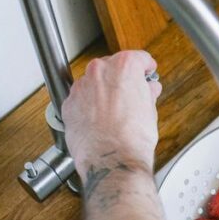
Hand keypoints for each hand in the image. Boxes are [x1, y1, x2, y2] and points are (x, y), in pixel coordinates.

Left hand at [62, 50, 162, 173]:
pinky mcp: (69, 105)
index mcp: (123, 67)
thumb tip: (147, 90)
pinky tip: (99, 120)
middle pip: (112, 67)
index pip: (138, 58)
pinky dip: (88, 106)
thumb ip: (146, 94)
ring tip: (114, 111)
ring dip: (103, 92)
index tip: (147, 72)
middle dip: (121, 79)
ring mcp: (81, 87)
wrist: (112, 160)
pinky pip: (80, 99)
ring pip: (93, 82)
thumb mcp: (149, 111)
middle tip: (132, 95)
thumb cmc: (132, 138)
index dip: (146, 67)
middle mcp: (99, 71)